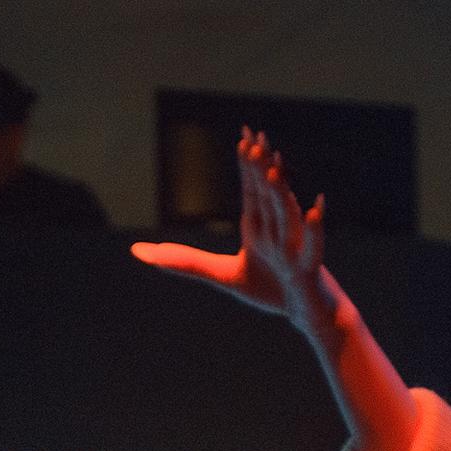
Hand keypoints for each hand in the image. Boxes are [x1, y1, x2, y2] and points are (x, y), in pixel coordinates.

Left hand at [130, 128, 327, 322]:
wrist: (308, 314)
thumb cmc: (271, 290)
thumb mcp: (223, 275)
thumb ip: (185, 262)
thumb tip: (137, 251)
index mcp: (259, 227)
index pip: (252, 190)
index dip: (247, 165)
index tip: (243, 136)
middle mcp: (277, 230)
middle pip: (268, 194)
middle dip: (261, 167)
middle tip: (256, 136)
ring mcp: (294, 248)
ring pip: (287, 215)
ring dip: (281, 191)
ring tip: (275, 168)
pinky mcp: (309, 268)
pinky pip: (314, 245)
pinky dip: (314, 228)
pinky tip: (314, 208)